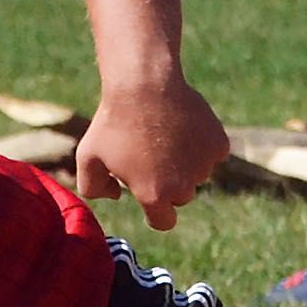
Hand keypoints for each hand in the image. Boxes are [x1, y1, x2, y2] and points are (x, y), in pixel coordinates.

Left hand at [75, 76, 230, 230]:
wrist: (144, 84)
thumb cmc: (113, 122)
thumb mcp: (88, 156)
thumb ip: (93, 188)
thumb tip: (118, 195)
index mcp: (154, 195)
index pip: (163, 221)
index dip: (155, 210)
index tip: (148, 193)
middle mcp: (184, 187)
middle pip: (180, 196)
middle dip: (168, 182)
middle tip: (150, 154)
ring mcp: (204, 165)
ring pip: (197, 174)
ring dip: (185, 163)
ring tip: (163, 135)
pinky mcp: (219, 145)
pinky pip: (212, 153)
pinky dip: (201, 144)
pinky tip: (183, 127)